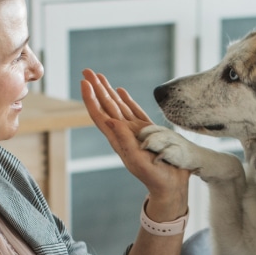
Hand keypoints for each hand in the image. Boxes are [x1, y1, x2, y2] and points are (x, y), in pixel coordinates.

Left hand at [80, 69, 189, 219]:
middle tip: (86, 70)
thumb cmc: (155, 176)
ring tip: (99, 76)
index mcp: (119, 139)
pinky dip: (127, 100)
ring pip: (119, 106)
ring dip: (108, 91)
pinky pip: (135, 111)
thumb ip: (124, 141)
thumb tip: (110, 121)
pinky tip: (121, 91)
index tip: (84, 82)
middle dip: (96, 88)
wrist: (171, 185)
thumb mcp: (137, 161)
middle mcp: (125, 132)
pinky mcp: (149, 131)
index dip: (91, 99)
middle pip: (107, 106)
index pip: (100, 115)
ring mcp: (136, 131)